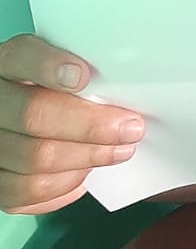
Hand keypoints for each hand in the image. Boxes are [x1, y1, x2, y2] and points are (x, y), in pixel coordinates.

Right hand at [0, 35, 144, 213]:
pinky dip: (66, 184)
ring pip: (35, 158)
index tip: (82, 75)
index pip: (21, 56)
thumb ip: (84, 73)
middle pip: (32, 115)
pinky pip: (28, 191)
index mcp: (8, 64)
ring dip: (87, 157)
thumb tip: (126, 88)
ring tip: (116, 151)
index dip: (48, 66)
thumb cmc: (56, 93)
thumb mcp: (65, 69)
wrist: (28, 120)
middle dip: (90, 126)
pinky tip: (86, 172)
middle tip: (129, 128)